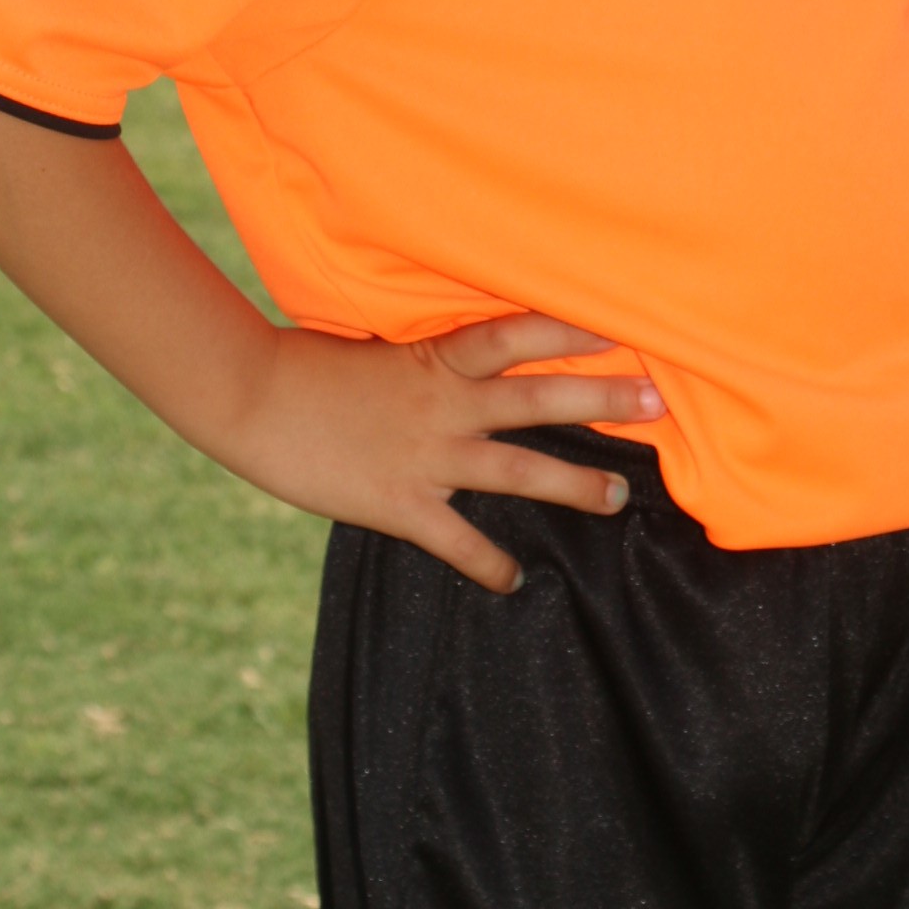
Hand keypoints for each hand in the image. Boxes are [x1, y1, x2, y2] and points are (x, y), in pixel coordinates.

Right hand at [222, 311, 660, 592]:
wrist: (251, 398)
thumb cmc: (305, 366)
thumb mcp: (374, 347)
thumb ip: (424, 360)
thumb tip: (460, 361)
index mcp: (435, 358)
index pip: (516, 334)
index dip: (570, 330)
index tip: (620, 328)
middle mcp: (444, 404)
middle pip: (539, 397)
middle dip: (602, 400)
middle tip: (658, 403)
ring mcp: (426, 455)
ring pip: (518, 469)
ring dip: (574, 484)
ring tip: (619, 497)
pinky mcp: (401, 503)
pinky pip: (458, 540)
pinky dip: (490, 563)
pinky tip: (515, 581)